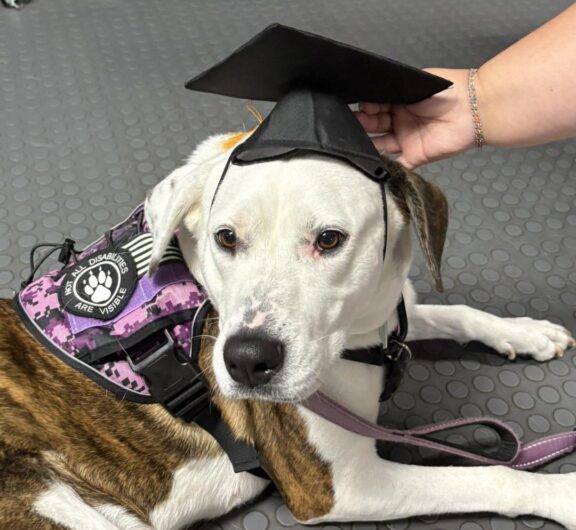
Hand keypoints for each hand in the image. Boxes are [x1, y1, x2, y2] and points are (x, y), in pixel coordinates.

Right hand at [355, 69, 476, 168]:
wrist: (473, 109)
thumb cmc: (445, 91)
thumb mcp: (414, 85)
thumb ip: (390, 93)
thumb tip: (366, 101)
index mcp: (398, 101)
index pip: (374, 106)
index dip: (364, 107)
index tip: (356, 107)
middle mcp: (399, 121)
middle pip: (373, 126)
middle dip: (361, 125)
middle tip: (351, 124)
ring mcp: (406, 140)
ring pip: (379, 145)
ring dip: (367, 145)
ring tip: (354, 143)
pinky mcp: (415, 157)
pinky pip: (396, 165)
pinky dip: (384, 167)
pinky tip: (370, 164)